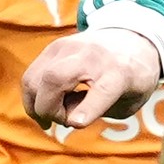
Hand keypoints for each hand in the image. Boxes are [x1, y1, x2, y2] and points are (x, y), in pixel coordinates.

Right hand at [21, 28, 163, 131]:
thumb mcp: (128, 103)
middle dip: (48, 109)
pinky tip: (47, 105)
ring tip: (54, 114)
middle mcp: (91, 56)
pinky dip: (33, 96)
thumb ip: (96, 112)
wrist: (131, 40)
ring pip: (34, 78)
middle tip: (62, 121)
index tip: (74, 123)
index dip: (86, 109)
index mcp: (119, 73)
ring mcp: (67, 47)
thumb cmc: (132, 79)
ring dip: (36, 105)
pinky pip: (31, 75)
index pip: (102, 90)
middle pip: (54, 79)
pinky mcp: (53, 48)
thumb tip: (65, 116)